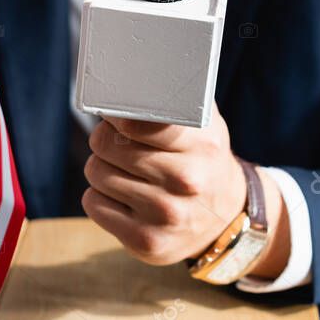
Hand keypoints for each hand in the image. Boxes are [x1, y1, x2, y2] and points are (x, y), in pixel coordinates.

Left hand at [83, 103, 288, 276]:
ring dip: (102, 168)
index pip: (136, 122)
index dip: (117, 117)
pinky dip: (100, 197)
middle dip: (106, 141)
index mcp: (201, 146)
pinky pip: (92, 204)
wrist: (226, 215)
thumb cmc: (202, 157)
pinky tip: (124, 197)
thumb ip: (173, 98)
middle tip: (121, 145)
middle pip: (105, 145)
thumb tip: (129, 77)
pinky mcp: (146, 242)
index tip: (118, 118)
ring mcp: (165, 215)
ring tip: (125, 171)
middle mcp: (186, 181)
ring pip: (96, 173)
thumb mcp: (203, 124)